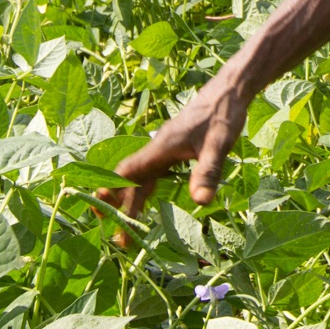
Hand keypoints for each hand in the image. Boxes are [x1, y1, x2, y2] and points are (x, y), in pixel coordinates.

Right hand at [97, 74, 249, 225]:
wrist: (230, 90)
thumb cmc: (224, 114)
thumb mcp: (219, 144)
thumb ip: (208, 171)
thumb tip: (201, 202)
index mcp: (162, 147)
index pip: (129, 171)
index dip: (113, 189)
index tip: (99, 209)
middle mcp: (159, 148)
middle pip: (134, 180)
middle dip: (124, 208)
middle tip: (120, 238)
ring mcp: (166, 147)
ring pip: (144, 177)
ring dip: (135, 200)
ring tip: (130, 226)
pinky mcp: (176, 147)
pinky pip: (155, 171)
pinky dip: (147, 188)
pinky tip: (147, 198)